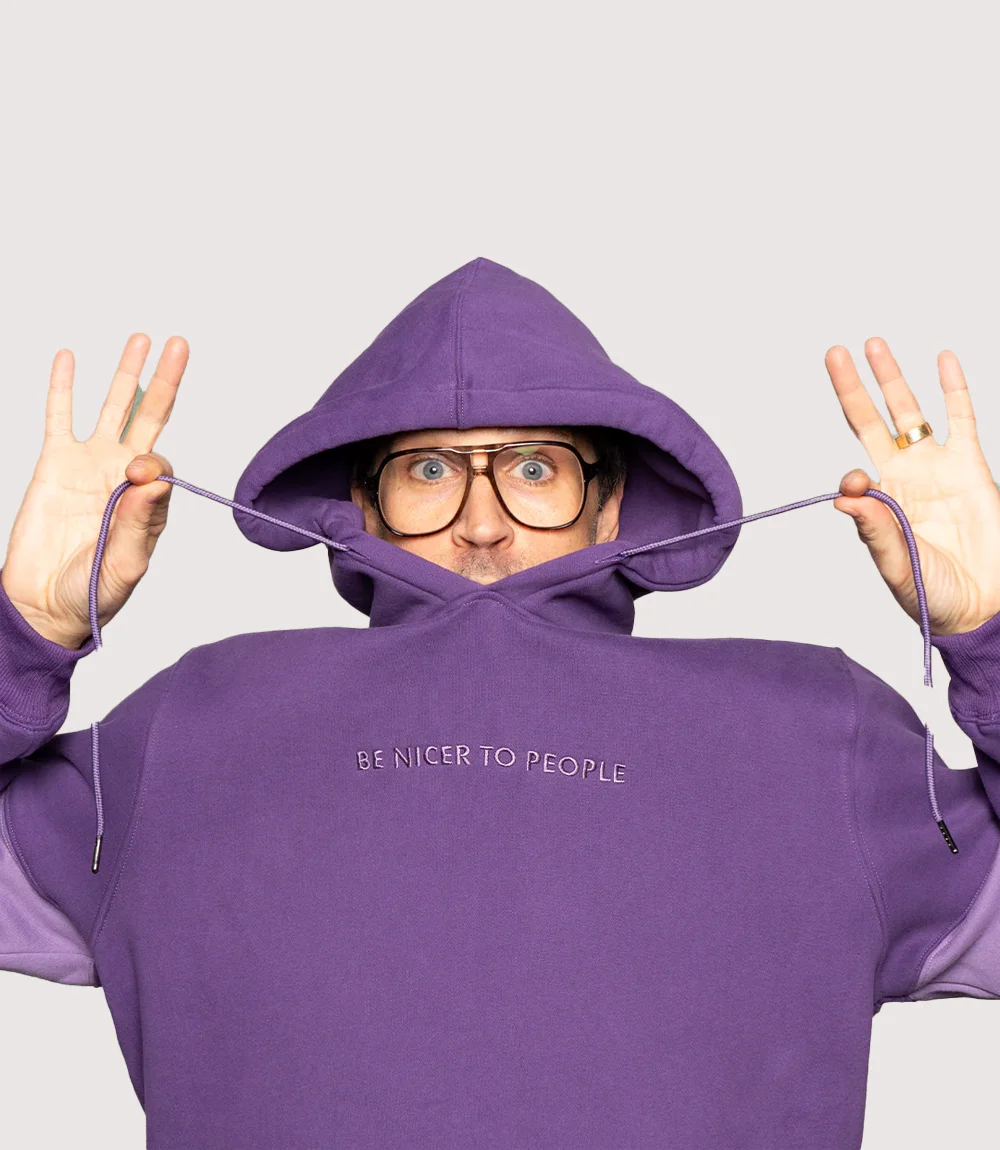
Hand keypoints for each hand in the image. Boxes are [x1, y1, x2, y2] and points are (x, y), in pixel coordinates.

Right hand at [0, 333, 187, 649]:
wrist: (43, 605)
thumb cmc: (92, 594)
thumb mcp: (125, 565)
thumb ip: (140, 524)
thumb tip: (156, 480)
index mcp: (148, 500)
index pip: (161, 462)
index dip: (151, 462)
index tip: (132, 477)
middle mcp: (124, 475)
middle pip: (150, 417)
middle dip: (164, 381)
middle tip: (179, 344)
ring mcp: (90, 465)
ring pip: (112, 409)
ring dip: (125, 374)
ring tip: (140, 340)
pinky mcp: (54, 463)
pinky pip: (59, 417)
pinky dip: (63, 388)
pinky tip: (70, 359)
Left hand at [826, 337, 999, 636]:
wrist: (983, 605)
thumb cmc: (933, 594)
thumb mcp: (899, 567)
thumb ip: (875, 532)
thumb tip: (845, 497)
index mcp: (879, 503)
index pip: (855, 472)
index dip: (853, 475)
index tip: (859, 486)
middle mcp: (903, 477)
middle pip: (871, 422)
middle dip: (852, 388)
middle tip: (834, 353)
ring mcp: (936, 467)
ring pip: (910, 412)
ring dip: (892, 378)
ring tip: (873, 345)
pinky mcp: (971, 465)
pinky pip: (962, 418)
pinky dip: (953, 388)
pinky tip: (942, 359)